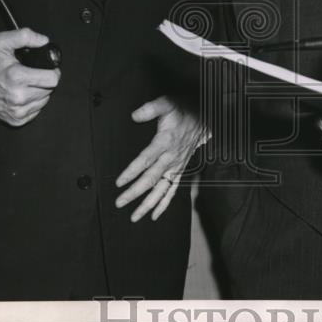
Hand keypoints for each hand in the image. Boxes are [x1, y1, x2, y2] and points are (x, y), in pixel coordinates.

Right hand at [0, 28, 59, 126]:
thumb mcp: (2, 42)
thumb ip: (25, 36)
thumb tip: (43, 41)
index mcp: (17, 77)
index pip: (52, 79)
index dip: (53, 71)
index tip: (47, 69)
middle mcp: (18, 97)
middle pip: (50, 89)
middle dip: (44, 81)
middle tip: (33, 75)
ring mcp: (17, 111)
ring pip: (44, 100)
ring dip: (39, 92)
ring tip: (26, 84)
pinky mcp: (16, 120)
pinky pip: (36, 111)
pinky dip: (32, 103)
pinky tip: (21, 94)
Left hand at [116, 96, 207, 221]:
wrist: (202, 119)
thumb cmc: (182, 111)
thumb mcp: (167, 104)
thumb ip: (151, 109)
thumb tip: (135, 115)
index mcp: (165, 142)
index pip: (145, 160)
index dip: (132, 172)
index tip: (119, 182)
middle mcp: (170, 158)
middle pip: (151, 179)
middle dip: (135, 192)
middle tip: (120, 202)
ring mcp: (176, 167)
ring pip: (162, 189)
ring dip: (148, 204)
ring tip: (135, 216)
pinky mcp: (180, 171)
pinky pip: (172, 191)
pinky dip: (164, 204)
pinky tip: (154, 215)